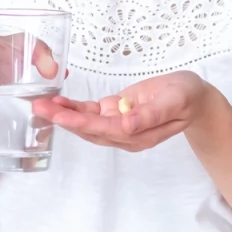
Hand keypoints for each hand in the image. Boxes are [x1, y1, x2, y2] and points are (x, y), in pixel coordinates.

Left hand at [33, 70, 214, 151]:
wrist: (192, 97)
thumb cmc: (186, 97)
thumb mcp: (175, 101)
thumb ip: (152, 114)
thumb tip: (127, 124)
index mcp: (139, 134)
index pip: (105, 130)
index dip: (81, 124)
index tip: (60, 117)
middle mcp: (125, 134)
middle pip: (89, 129)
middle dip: (63, 120)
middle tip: (39, 108)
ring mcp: (118, 124)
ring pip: (86, 122)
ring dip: (63, 114)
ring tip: (41, 105)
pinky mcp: (115, 112)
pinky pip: (91, 113)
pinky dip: (74, 108)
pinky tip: (58, 102)